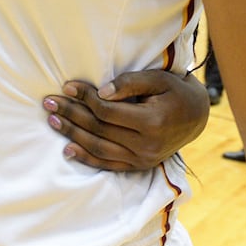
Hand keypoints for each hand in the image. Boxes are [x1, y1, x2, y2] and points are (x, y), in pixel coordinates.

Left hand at [43, 70, 209, 170]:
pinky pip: (108, 165)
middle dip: (71, 115)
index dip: (85, 98)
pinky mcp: (140, 166)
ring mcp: (143, 158)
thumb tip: (101, 92)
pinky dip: (86, 158)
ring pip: (99, 149)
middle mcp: (147, 145)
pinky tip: (68, 149)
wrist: (197, 117)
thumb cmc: (175, 91)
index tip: (67, 86)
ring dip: (73, 135)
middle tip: (48, 103)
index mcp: (153, 121)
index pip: (108, 111)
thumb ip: (130, 83)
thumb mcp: (158, 79)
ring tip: (53, 121)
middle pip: (99, 130)